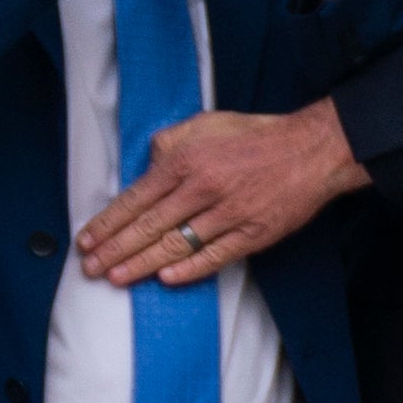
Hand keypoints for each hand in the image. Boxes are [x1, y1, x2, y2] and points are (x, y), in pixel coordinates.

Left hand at [78, 102, 366, 288]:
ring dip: (141, 264)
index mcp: (187, 161)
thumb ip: (169, 143)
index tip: (87, 240)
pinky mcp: (255, 233)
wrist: (314, 150)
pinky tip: (166, 278)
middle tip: (91, 267)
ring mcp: (230, 214)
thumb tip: (146, 168)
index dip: (108, 222)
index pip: (136, 198)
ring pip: (177, 244)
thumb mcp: (205, 124)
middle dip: (115, 249)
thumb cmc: (258, 136)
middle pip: (149, 226)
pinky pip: (216, 256)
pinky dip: (190, 269)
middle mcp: (204, 188)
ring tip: (116, 278)